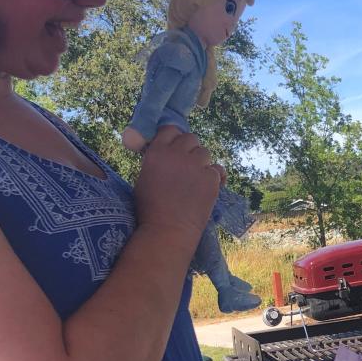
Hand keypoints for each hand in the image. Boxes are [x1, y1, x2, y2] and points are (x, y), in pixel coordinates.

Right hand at [133, 125, 222, 243]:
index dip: (175, 138)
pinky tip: (207, 188)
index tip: (176, 149)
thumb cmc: (150, 209)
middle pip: (191, 138)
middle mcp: (177, 154)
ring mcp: (196, 165)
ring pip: (205, 153)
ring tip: (195, 181)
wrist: (167, 230)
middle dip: (190, 149)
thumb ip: (156, 160)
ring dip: (202, 163)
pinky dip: (214, 178)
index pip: (171, 129)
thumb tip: (166, 152)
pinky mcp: (211, 178)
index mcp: (157, 152)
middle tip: (187, 166)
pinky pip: (217, 170)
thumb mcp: (144, 177)